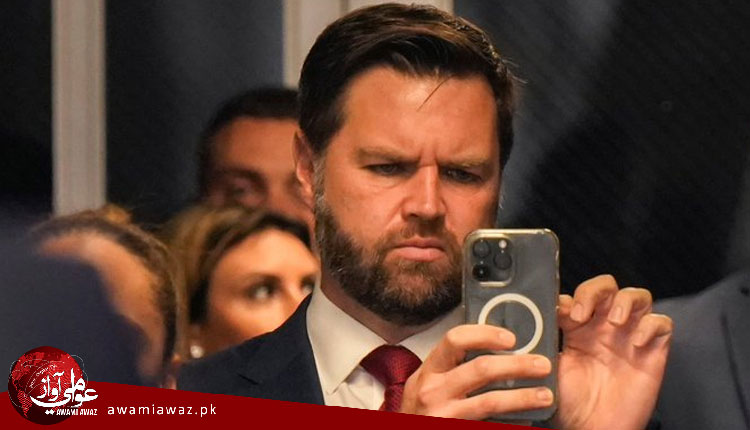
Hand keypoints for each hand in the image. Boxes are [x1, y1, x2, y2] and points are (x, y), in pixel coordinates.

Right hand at [400, 324, 553, 418]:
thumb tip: (491, 342)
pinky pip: (490, 427)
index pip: (455, 340)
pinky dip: (512, 424)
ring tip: (546, 395)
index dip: (486, 335)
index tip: (512, 338)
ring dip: (522, 397)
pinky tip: (530, 423)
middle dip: (517, 365)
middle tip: (543, 364)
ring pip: (490, 402)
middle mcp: (433, 391)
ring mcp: (445, 417)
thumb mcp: (428, 382)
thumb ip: (452, 366)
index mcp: (429, 370)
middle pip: (480, 369)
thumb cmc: (423, 410)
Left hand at [555, 275, 672, 429]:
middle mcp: (604, 327)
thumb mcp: (550, 366)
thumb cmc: (570, 403)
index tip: (559, 313)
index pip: (576, 296)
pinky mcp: (653, 351)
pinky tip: (636, 342)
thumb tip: (532, 317)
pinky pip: (662, 323)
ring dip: (626, 301)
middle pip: (607, 287)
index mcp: (578, 328)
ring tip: (614, 321)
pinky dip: (651, 325)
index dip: (569, 298)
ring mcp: (630, 336)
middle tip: (582, 312)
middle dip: (594, 291)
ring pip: (637, 296)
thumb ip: (544, 340)